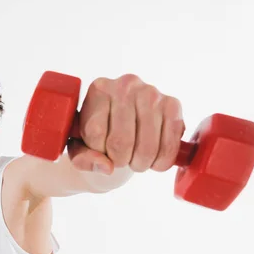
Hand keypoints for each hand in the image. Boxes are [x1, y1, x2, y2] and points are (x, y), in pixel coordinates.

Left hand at [67, 74, 185, 174]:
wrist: (123, 126)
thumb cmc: (97, 136)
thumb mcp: (80, 147)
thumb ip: (83, 159)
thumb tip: (107, 167)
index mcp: (99, 90)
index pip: (95, 133)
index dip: (97, 151)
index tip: (100, 148)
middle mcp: (126, 85)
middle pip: (121, 142)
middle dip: (119, 161)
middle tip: (120, 158)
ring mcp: (152, 93)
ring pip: (146, 148)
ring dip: (140, 163)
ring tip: (135, 158)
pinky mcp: (173, 106)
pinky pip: (169, 146)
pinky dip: (161, 162)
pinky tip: (153, 159)